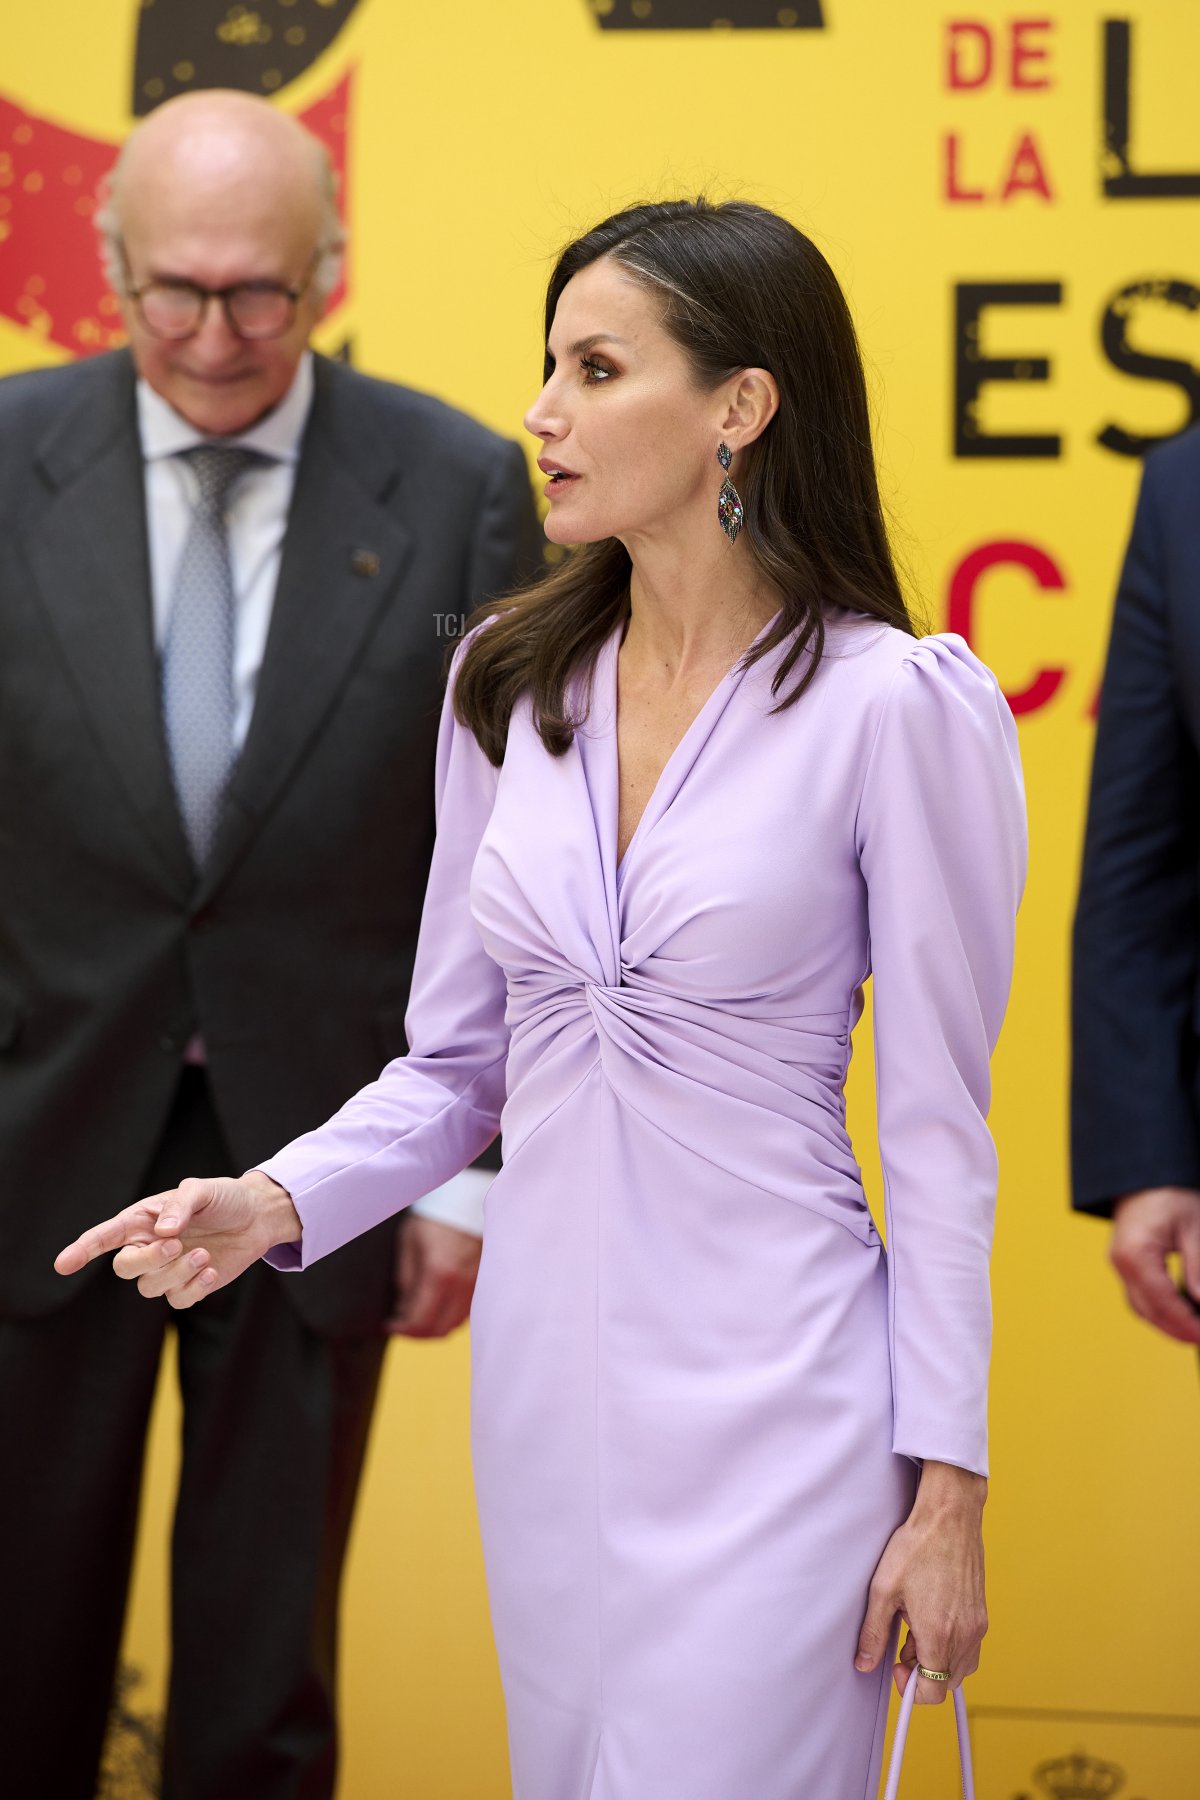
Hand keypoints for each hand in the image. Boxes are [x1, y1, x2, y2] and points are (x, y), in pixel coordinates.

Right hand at [53, 1171, 300, 1309]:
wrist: (255, 1217)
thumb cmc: (223, 1198)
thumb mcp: (203, 1190)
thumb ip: (180, 1206)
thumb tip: (163, 1231)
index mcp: (142, 1220)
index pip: (105, 1236)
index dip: (82, 1250)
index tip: (63, 1264)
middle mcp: (148, 1246)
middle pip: (124, 1267)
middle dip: (147, 1260)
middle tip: (177, 1245)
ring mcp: (166, 1269)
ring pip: (151, 1286)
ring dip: (177, 1273)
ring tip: (203, 1254)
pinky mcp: (188, 1286)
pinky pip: (178, 1300)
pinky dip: (195, 1288)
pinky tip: (212, 1270)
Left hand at [386, 1215, 480, 1338]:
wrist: (467, 1198)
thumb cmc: (435, 1217)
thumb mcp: (409, 1243)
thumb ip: (405, 1280)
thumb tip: (403, 1309)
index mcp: (440, 1275)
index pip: (420, 1322)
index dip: (402, 1330)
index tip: (390, 1325)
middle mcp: (463, 1285)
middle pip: (440, 1330)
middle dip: (418, 1333)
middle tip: (403, 1324)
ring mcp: (478, 1285)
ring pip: (456, 1324)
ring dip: (436, 1325)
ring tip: (419, 1314)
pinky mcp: (485, 1281)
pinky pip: (468, 1311)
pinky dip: (451, 1314)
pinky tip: (439, 1303)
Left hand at [855, 1460, 986, 1701]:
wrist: (949, 1516)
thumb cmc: (917, 1547)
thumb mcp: (883, 1589)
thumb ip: (873, 1633)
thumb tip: (864, 1663)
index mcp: (939, 1634)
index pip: (933, 1691)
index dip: (911, 1688)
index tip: (896, 1667)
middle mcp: (965, 1635)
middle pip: (948, 1682)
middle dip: (923, 1672)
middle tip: (904, 1643)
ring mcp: (978, 1625)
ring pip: (961, 1666)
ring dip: (938, 1659)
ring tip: (917, 1626)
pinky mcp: (982, 1614)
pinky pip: (970, 1647)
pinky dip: (952, 1644)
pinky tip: (934, 1616)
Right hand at [1109, 1187, 1199, 1345]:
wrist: (1145, 1172)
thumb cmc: (1170, 1193)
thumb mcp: (1194, 1230)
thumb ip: (1198, 1271)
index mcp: (1135, 1254)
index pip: (1162, 1303)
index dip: (1187, 1324)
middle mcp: (1120, 1262)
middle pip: (1147, 1312)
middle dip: (1176, 1330)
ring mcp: (1119, 1263)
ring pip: (1140, 1307)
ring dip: (1167, 1322)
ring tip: (1194, 1328)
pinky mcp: (1124, 1261)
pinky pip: (1139, 1294)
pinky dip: (1159, 1308)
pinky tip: (1180, 1309)